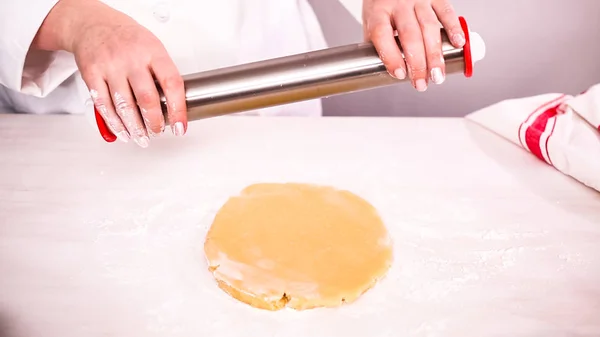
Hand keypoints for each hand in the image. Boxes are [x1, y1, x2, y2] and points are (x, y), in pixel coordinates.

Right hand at [60, 0, 186, 146]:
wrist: (93, 24)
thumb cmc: (128, 40)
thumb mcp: (153, 48)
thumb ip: (163, 74)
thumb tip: (176, 107)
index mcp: (153, 51)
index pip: (172, 83)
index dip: (178, 109)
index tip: (180, 127)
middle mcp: (131, 59)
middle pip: (147, 98)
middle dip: (154, 122)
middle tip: (158, 132)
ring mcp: (110, 66)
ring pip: (124, 106)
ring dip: (135, 128)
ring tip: (142, 137)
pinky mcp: (92, 75)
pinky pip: (103, 105)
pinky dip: (114, 123)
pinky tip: (123, 132)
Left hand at [362, 0, 464, 91]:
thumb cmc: (382, 8)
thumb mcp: (371, 25)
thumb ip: (378, 47)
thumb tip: (388, 76)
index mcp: (378, 12)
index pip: (382, 35)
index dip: (391, 56)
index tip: (400, 74)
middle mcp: (398, 3)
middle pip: (410, 35)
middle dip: (418, 64)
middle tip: (421, 83)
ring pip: (429, 28)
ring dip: (435, 54)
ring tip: (437, 75)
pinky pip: (446, 11)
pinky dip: (454, 28)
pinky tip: (458, 44)